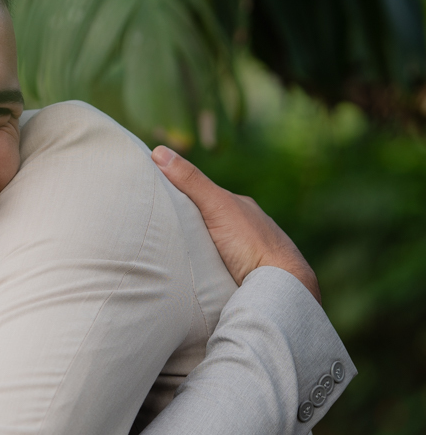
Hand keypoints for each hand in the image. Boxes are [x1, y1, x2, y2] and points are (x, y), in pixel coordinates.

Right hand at [152, 146, 320, 303]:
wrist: (280, 284)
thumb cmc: (250, 242)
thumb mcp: (216, 205)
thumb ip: (190, 181)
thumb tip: (159, 151)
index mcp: (238, 207)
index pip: (203, 195)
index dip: (179, 195)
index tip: (154, 198)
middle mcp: (244, 228)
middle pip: (208, 222)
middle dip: (186, 225)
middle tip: (158, 231)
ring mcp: (246, 254)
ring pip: (214, 247)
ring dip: (197, 251)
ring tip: (173, 258)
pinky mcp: (243, 277)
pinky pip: (219, 269)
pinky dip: (206, 269)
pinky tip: (196, 277)